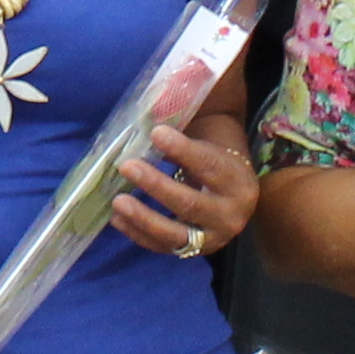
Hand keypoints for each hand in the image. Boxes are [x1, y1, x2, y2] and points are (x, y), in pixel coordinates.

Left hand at [108, 109, 257, 264]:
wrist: (232, 188)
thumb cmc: (214, 154)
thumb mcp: (208, 139)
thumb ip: (184, 124)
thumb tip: (152, 103)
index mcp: (237, 180)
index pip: (208, 165)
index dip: (181, 150)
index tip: (154, 132)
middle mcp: (231, 213)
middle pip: (190, 203)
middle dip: (156, 185)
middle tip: (126, 166)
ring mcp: (212, 237)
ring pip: (176, 233)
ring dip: (144, 217)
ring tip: (117, 201)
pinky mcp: (193, 251)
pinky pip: (163, 247)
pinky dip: (138, 234)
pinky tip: (117, 219)